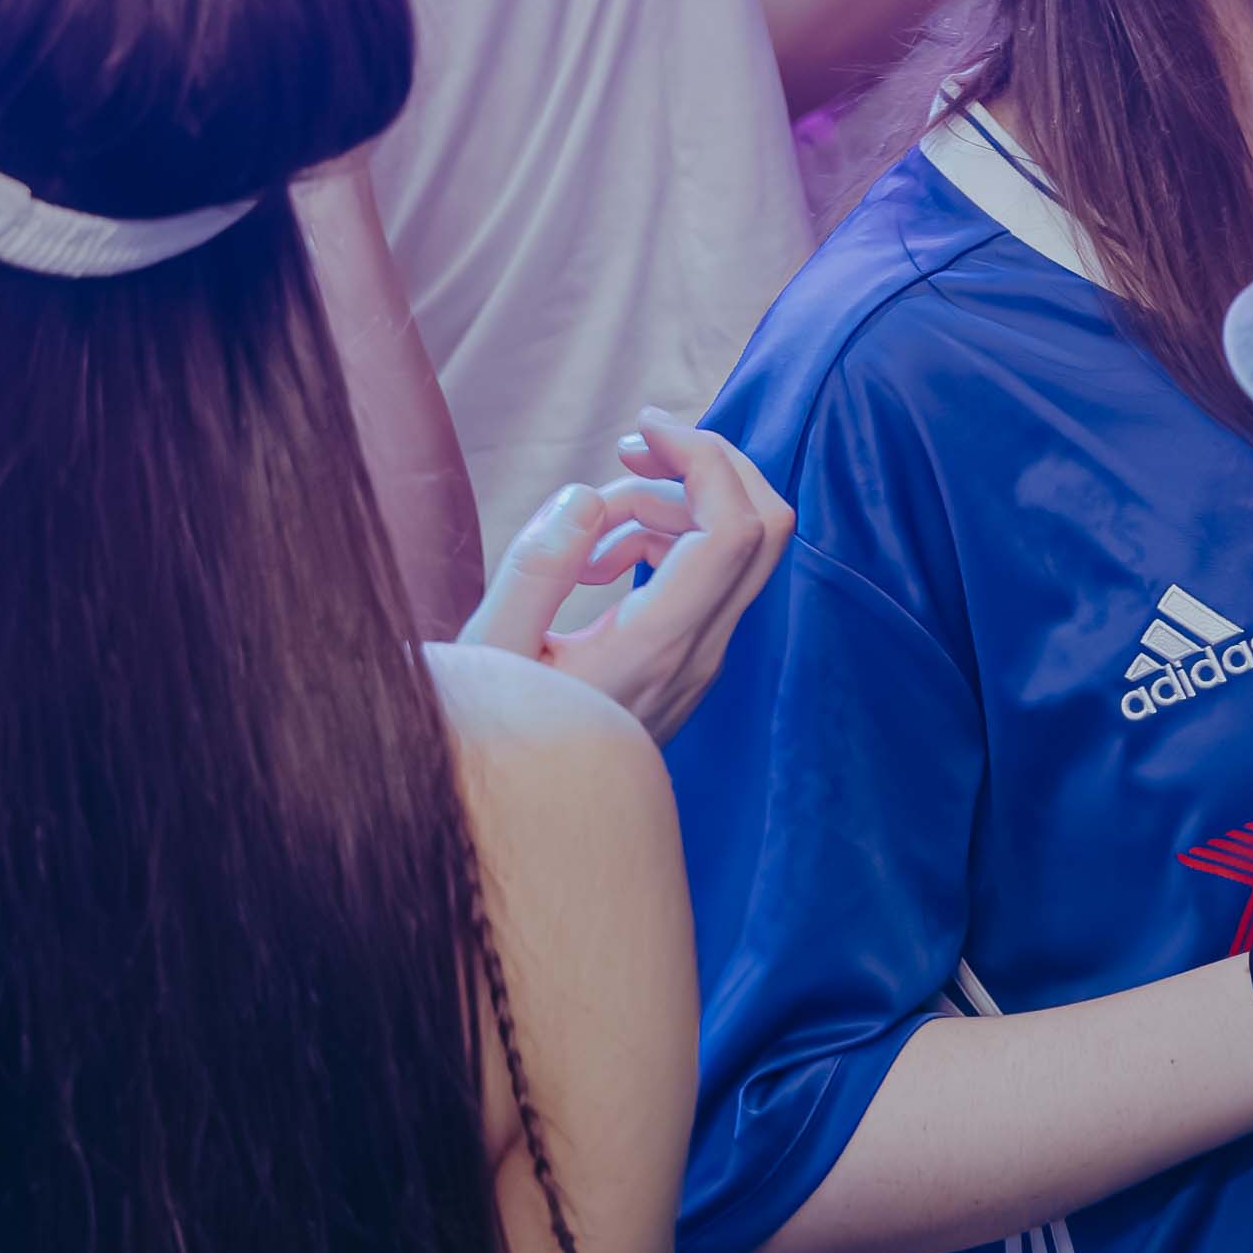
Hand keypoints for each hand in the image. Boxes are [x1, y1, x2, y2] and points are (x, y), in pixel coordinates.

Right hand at [461, 411, 793, 741]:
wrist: (518, 821)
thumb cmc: (489, 739)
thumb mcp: (488, 654)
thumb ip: (537, 569)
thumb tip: (587, 497)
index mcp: (659, 646)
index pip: (734, 529)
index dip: (704, 459)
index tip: (640, 430)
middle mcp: (701, 653)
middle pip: (764, 528)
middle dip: (706, 466)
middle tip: (627, 450)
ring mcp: (704, 660)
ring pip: (735, 547)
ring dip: (670, 508)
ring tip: (584, 530)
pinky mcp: (691, 662)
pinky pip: (706, 578)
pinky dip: (662, 545)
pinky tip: (594, 562)